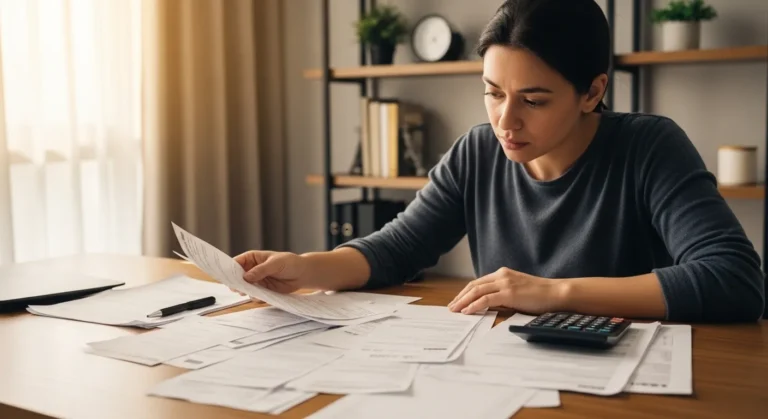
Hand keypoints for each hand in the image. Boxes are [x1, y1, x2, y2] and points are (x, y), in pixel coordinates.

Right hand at [234, 250, 310, 293]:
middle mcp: (252, 269)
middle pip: (238, 277)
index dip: (230, 269)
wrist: (302, 274)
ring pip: (245, 288)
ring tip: (252, 292)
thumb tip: (246, 277)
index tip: (226, 276)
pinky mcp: (263, 290)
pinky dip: (256, 297)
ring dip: (246, 292)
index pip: (237, 262)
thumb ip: (261, 270)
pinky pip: (254, 295)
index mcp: (252, 258)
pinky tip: (261, 296)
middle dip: (236, 283)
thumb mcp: (275, 263)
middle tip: (237, 289)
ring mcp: (257, 281)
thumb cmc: (290, 263)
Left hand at [447, 267, 567, 314]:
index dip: (466, 292)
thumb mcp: (517, 292)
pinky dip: (474, 305)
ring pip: (477, 291)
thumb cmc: (540, 296)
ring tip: (455, 310)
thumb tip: (488, 306)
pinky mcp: (509, 293)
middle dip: (460, 297)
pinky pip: (486, 299)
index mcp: (503, 274)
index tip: (457, 301)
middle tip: (451, 307)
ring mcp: (505, 283)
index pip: (478, 283)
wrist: (556, 293)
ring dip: (463, 301)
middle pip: (474, 285)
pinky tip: (467, 311)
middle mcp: (501, 275)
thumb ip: (502, 295)